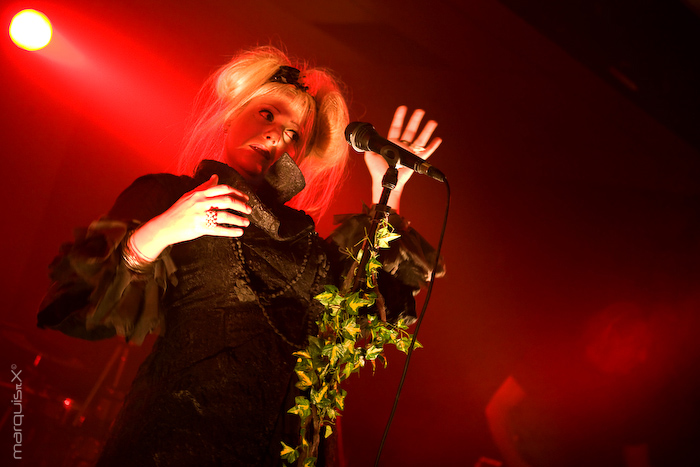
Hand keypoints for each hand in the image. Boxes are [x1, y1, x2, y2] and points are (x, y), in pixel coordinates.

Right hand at [131, 174, 250, 259]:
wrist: (164, 226)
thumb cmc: (178, 210)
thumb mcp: (190, 195)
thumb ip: (204, 186)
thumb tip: (216, 177)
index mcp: (199, 194)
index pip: (222, 189)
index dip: (237, 192)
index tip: (245, 197)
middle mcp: (201, 203)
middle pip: (227, 201)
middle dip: (241, 205)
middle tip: (249, 210)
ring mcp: (200, 216)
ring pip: (225, 216)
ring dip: (239, 219)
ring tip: (246, 222)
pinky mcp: (200, 228)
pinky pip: (219, 230)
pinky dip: (231, 231)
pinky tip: (239, 232)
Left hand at [365, 106, 441, 211]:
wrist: (385, 182)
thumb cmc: (378, 171)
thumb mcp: (370, 156)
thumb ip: (370, 146)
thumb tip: (368, 138)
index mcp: (392, 143)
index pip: (396, 127)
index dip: (399, 118)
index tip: (402, 108)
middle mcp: (402, 146)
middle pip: (410, 130)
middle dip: (415, 120)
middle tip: (420, 111)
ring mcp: (409, 153)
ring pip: (420, 139)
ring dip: (426, 131)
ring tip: (432, 122)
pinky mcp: (415, 161)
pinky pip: (426, 152)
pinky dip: (432, 146)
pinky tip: (437, 139)